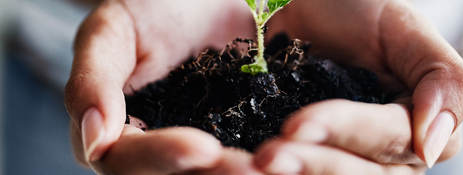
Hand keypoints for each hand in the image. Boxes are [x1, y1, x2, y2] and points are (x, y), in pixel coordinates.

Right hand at [65, 0, 261, 173]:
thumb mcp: (112, 31)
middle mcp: (154, 143)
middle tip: (251, 168)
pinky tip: (286, 157)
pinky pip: (244, 153)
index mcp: (117, 127)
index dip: (160, 158)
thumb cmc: (152, 7)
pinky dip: (264, 160)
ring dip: (238, 173)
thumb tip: (94, 138)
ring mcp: (195, 142)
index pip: (125, 159)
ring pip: (209, 174)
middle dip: (212, 174)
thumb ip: (92, 80)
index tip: (203, 147)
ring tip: (274, 166)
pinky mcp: (233, 134)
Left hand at [254, 0, 462, 173]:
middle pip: (356, 174)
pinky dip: (259, 172)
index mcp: (416, 125)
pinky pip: (296, 170)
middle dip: (313, 165)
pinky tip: (241, 168)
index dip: (346, 132)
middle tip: (268, 157)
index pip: (388, 138)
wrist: (311, 9)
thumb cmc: (361, 11)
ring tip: (251, 167)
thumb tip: (434, 142)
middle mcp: (383, 155)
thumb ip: (443, 79)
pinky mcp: (307, 155)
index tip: (298, 126)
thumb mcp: (406, 30)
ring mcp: (341, 158)